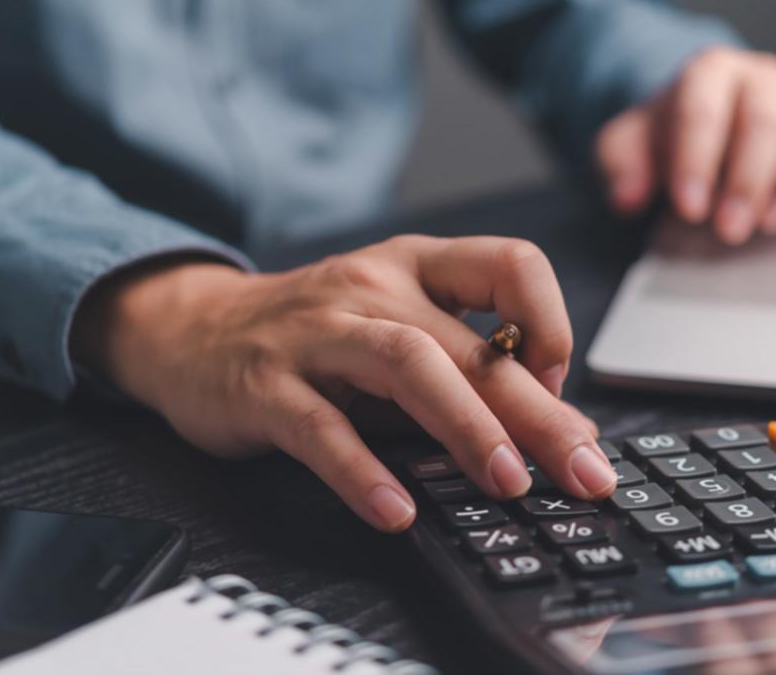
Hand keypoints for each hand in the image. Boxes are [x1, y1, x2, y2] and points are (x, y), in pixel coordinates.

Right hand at [71, 236, 614, 531]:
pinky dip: (363, 471)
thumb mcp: (396, 330)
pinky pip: (321, 426)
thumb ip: (468, 371)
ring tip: (507, 482)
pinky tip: (396, 511)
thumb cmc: (315, 336)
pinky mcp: (265, 384)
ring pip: (404, 365)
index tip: (559, 388)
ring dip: (466, 426)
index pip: (510, 265)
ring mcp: (316, 332)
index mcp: (415, 266)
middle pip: (467, 342)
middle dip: (535, 411)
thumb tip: (563, 430)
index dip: (550, 324)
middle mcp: (371, 286)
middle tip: (582, 469)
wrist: (193, 330)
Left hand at [596, 47, 775, 244]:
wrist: (698, 120)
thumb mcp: (628, 144)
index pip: (704, 110)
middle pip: (763, 121)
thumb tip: (627, 198)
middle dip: (747, 181)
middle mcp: (760, 80)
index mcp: (708, 73)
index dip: (697, 161)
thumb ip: (620, 165)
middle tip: (728, 230)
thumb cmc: (666, 134)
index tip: (689, 209)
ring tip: (766, 225)